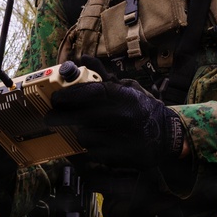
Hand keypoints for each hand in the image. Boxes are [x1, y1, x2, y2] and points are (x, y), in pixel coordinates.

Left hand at [47, 77, 187, 169]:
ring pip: (85, 136)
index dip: (69, 95)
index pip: (91, 92)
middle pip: (81, 117)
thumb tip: (84, 59)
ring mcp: (122, 139)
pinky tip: (97, 143)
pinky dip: (91, 148)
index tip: (54, 97)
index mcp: (125, 97)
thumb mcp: (128, 88)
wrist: (167, 137)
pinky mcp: (121, 157)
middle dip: (60, 117)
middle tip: (49, 117)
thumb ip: (104, 77)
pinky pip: (94, 153)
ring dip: (79, 133)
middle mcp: (124, 117)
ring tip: (84, 130)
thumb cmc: (144, 110)